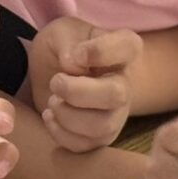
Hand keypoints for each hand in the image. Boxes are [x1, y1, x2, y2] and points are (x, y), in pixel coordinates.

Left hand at [25, 17, 142, 152]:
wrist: (54, 72)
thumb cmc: (64, 49)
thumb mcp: (61, 33)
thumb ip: (68, 42)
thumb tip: (73, 66)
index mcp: (123, 50)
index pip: (127, 47)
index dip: (100, 51)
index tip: (76, 55)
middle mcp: (126, 84)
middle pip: (117, 95)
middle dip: (78, 92)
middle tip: (56, 82)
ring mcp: (116, 114)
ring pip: (101, 127)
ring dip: (67, 115)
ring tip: (52, 101)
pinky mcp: (101, 137)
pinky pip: (85, 145)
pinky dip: (60, 133)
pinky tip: (50, 116)